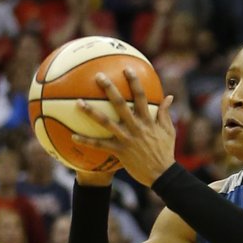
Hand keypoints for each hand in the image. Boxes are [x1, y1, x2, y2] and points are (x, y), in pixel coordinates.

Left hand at [72, 70, 176, 187]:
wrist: (162, 174)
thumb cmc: (166, 151)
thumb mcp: (169, 130)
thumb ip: (166, 113)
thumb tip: (170, 97)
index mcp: (148, 120)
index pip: (141, 96)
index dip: (134, 82)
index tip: (127, 69)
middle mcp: (136, 126)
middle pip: (120, 104)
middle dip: (109, 89)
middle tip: (98, 76)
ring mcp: (127, 138)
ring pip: (106, 122)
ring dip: (91, 112)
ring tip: (78, 102)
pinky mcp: (120, 151)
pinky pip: (100, 145)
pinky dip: (86, 141)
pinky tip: (73, 136)